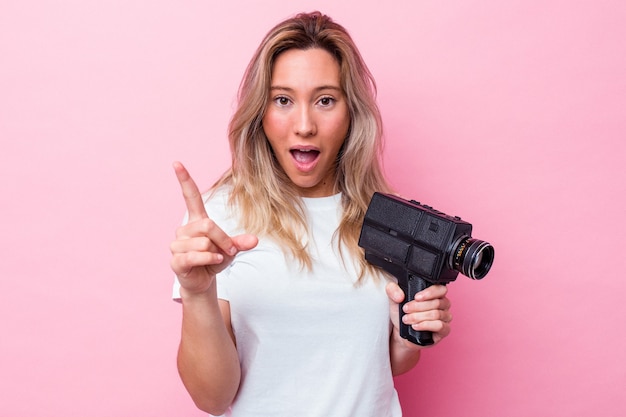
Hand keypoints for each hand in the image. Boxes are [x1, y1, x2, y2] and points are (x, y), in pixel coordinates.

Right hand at [169, 161, 257, 295]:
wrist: (204, 281)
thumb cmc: (215, 260)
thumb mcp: (231, 248)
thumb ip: (241, 242)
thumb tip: (254, 240)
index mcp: (196, 221)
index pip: (190, 196)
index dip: (184, 180)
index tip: (177, 163)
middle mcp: (184, 229)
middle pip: (207, 225)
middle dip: (223, 239)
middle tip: (229, 250)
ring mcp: (177, 245)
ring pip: (203, 242)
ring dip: (217, 252)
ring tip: (217, 258)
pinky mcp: (176, 260)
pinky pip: (195, 255)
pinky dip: (210, 259)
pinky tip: (215, 261)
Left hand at [386, 282, 451, 346]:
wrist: (402, 332)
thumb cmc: (403, 314)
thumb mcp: (394, 300)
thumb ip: (393, 290)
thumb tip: (399, 295)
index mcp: (435, 294)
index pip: (440, 289)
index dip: (429, 293)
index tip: (416, 297)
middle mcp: (443, 304)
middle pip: (436, 303)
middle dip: (418, 307)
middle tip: (406, 309)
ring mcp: (445, 317)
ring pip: (436, 314)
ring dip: (419, 317)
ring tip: (407, 319)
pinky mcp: (444, 330)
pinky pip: (440, 325)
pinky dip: (426, 325)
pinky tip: (416, 326)